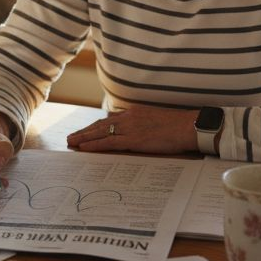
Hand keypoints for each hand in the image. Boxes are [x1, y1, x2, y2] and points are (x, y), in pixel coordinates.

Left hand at [67, 106, 197, 153]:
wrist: (189, 126)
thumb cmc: (178, 125)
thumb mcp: (156, 119)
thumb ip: (142, 123)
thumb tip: (134, 129)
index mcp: (135, 112)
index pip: (109, 119)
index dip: (95, 126)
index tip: (85, 131)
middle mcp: (129, 118)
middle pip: (100, 125)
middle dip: (85, 131)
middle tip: (71, 137)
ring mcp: (130, 128)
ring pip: (100, 133)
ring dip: (84, 138)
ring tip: (71, 142)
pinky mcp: (133, 139)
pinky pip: (108, 143)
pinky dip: (94, 145)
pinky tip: (84, 148)